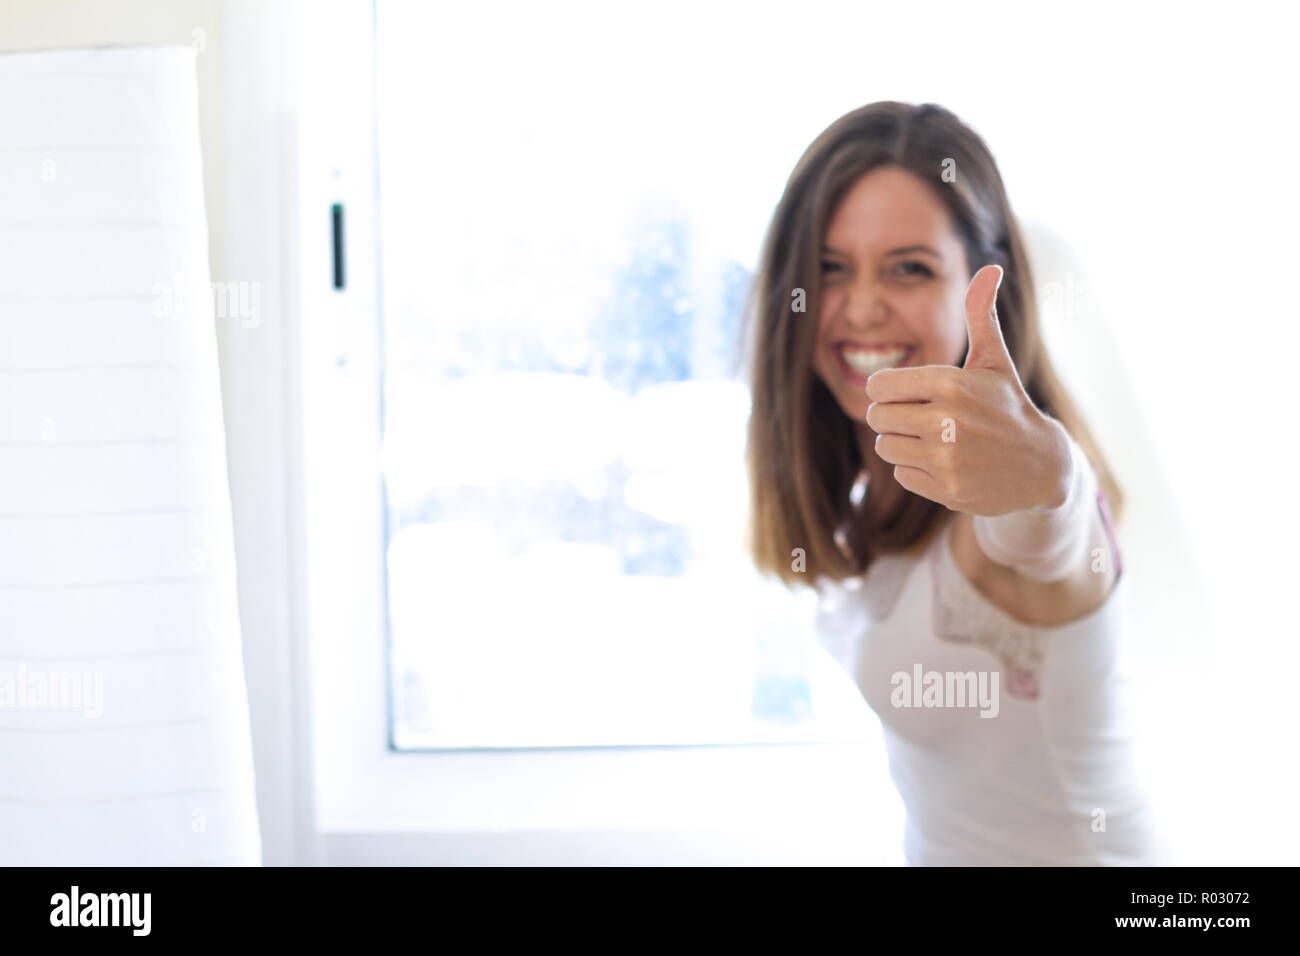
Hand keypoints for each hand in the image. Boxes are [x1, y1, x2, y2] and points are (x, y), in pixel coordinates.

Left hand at [864, 265, 1069, 516]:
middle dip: (893, 416)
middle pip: (877, 416)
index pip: (879, 385)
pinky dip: (917, 469)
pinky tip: (945, 462)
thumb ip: (981, 315)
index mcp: (952, 383)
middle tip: (921, 417)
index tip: (907, 392)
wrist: (1042, 466)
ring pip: (886, 446)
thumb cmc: (1008, 406)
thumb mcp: (994, 361)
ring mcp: (948, 458)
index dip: (887, 389)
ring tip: (933, 438)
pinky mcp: (947, 489)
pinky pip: (902, 474)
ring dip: (902, 442)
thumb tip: (990, 267)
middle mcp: (948, 421)